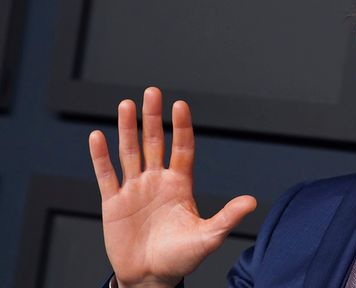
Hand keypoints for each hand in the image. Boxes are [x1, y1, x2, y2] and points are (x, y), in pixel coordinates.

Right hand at [89, 87, 256, 287]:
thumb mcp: (208, 238)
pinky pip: (106, 175)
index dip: (181, 127)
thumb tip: (252, 201)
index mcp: (180, 185)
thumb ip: (227, 218)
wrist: (150, 278)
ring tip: (126, 104)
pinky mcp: (113, 203)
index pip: (182, 149)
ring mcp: (134, 189)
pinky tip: (97, 135)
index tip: (180, 105)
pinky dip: (100, 157)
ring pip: (129, 152)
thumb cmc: (181, 258)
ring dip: (126, 129)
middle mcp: (157, 181)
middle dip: (152, 118)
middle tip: (152, 92)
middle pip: (154, 142)